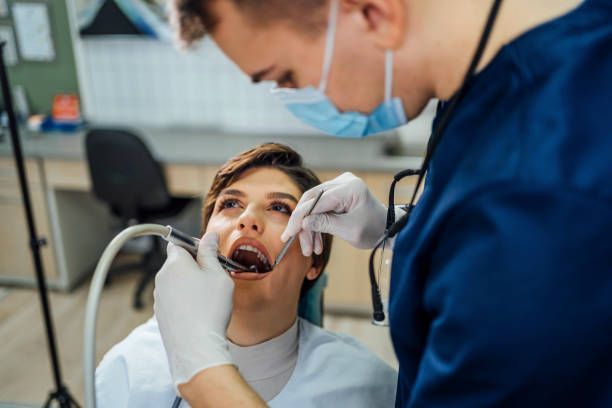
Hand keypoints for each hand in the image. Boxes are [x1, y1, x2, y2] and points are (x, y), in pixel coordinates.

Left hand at [154, 232, 233, 387]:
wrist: (195, 347)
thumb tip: (210, 235)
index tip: (209, 255)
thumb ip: (211, 252)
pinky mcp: (161, 314)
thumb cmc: (209, 309)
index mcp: (175, 263)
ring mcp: (159, 297)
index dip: (195, 246)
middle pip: (178, 263)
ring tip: (209, 299)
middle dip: (194, 267)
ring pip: (176, 282)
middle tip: (214, 278)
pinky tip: (200, 313)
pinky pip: (174, 299)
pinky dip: (185, 301)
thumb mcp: (218, 274)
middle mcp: (162, 278)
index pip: (179, 243)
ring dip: (190, 285)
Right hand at [281, 172, 386, 254]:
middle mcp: (343, 182)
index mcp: (350, 188)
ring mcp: (340, 186)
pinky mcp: (337, 193)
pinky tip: (317, 243)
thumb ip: (325, 224)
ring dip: (310, 228)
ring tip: (312, 250)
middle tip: (301, 246)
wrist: (387, 229)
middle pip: (312, 201)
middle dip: (304, 225)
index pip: (316, 201)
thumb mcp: (349, 230)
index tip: (288, 234)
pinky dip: (317, 224)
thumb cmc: (374, 229)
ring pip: (314, 206)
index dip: (300, 218)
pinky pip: (320, 208)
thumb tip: (303, 222)